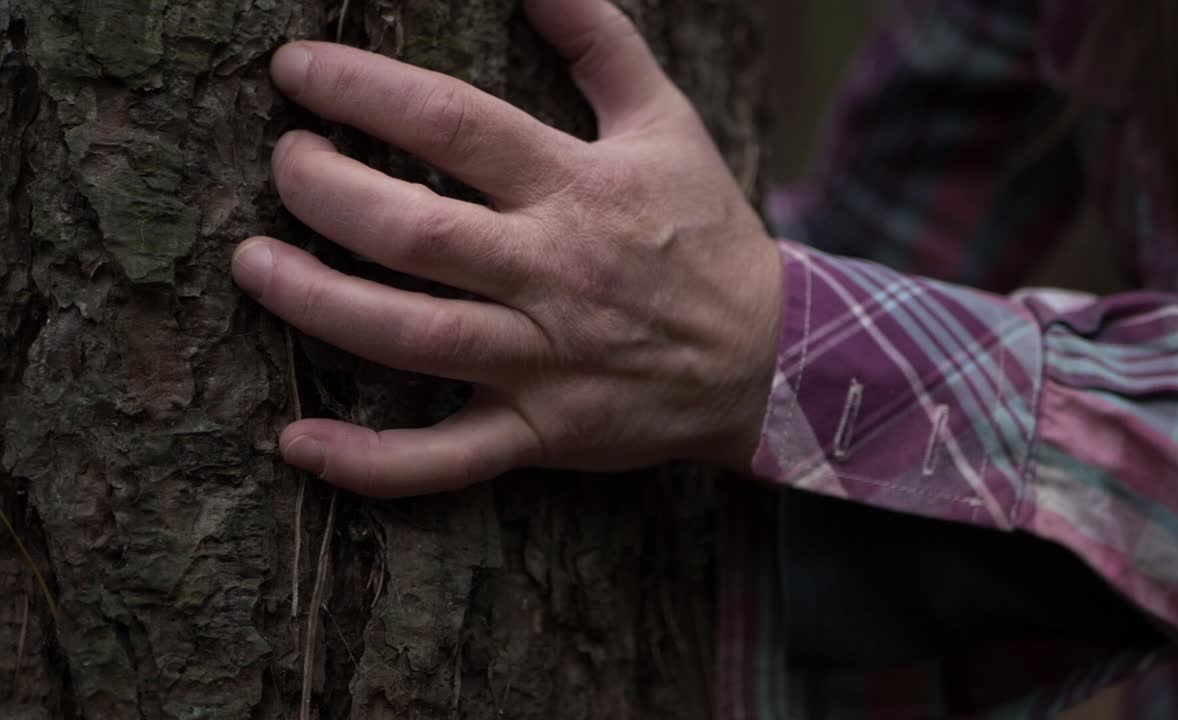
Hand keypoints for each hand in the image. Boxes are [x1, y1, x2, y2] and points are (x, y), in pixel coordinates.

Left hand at [231, 0, 782, 496]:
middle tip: (284, 162)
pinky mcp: (541, 432)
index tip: (296, 72)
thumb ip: (601, 42)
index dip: (360, 88)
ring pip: (414, 338)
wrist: (765, 355)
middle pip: (415, 231)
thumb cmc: (703, 232)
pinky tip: (297, 443)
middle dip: (324, 190)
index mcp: (579, 189)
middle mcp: (554, 274)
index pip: (452, 124)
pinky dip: (371, 461)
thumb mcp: (667, 123)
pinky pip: (447, 459)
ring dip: (318, 302)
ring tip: (254, 265)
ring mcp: (544, 361)